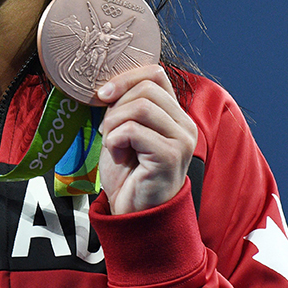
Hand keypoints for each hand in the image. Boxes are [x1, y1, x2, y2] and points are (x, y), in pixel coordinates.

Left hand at [94, 64, 196, 214]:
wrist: (134, 214)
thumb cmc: (129, 175)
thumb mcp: (124, 132)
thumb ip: (124, 107)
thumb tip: (106, 86)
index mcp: (174, 114)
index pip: (155, 73)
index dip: (125, 77)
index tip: (102, 95)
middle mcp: (184, 124)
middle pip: (145, 88)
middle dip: (115, 106)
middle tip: (107, 131)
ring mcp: (181, 140)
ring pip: (140, 106)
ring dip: (114, 123)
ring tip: (112, 144)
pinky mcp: (170, 156)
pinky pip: (134, 130)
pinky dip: (115, 140)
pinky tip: (118, 157)